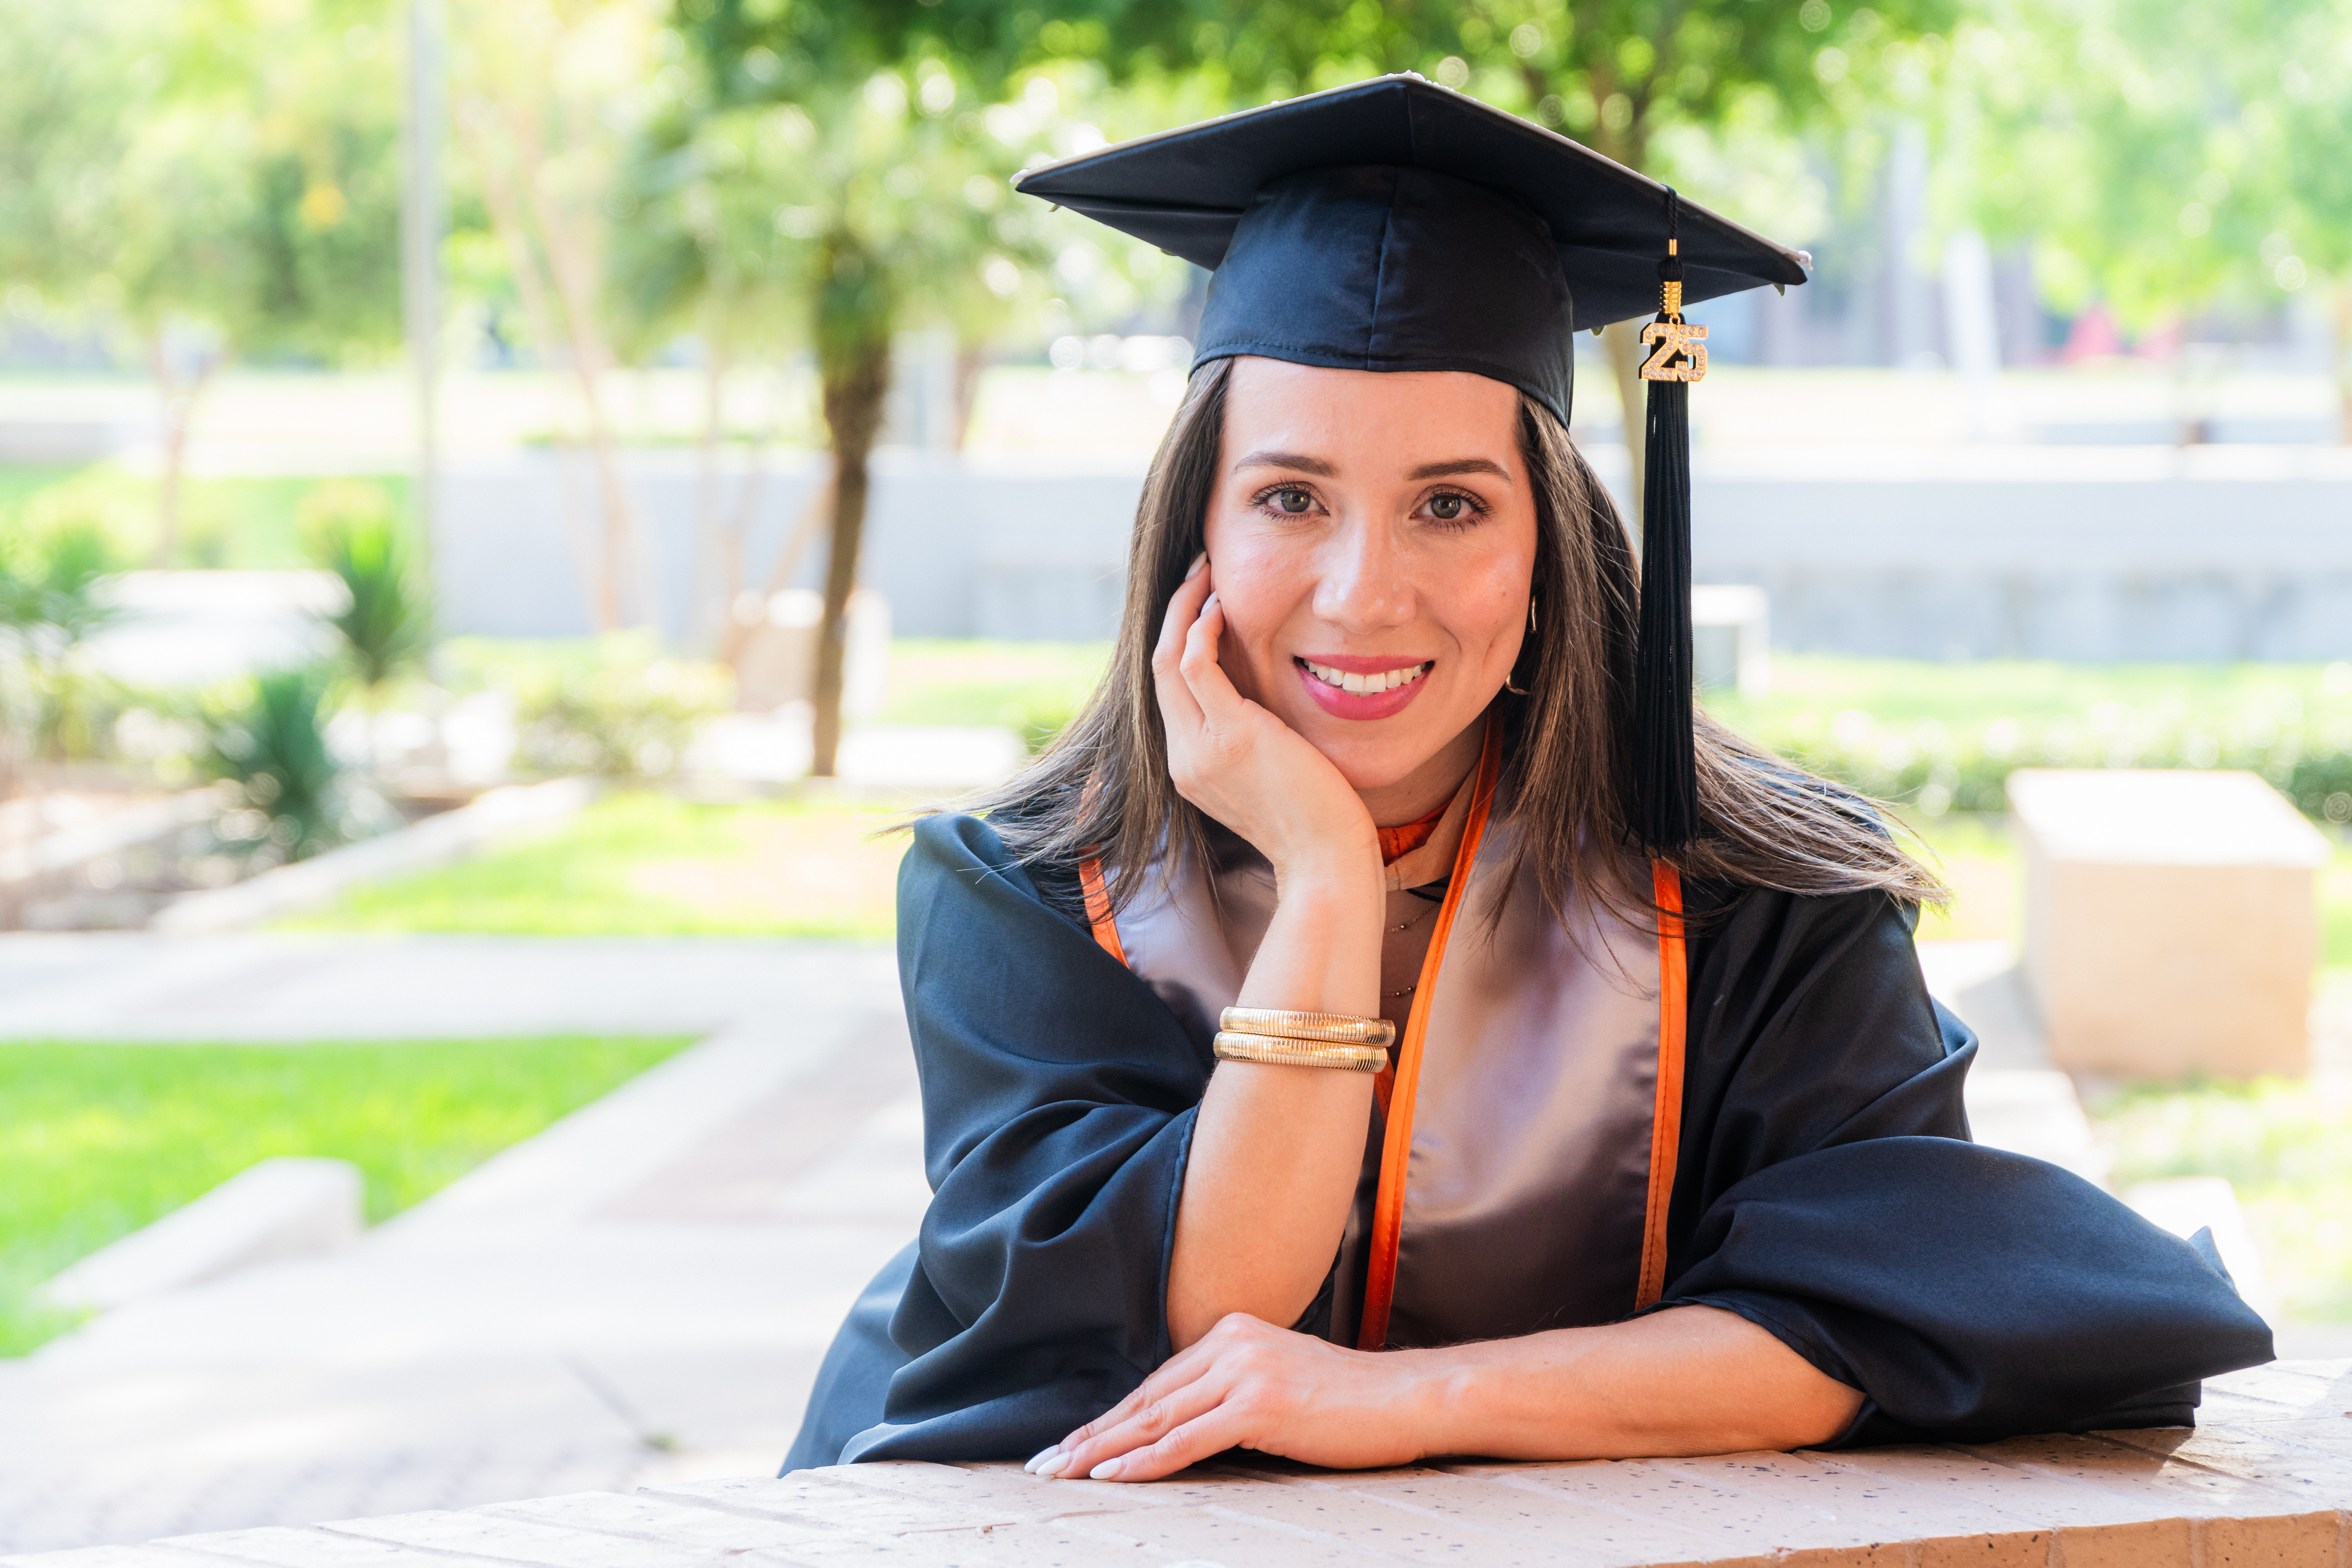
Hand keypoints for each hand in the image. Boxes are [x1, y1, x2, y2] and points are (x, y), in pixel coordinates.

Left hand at [1027, 1313, 1437, 1481]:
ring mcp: (1244, 1372)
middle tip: (1046, 1461)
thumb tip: (1181, 1422)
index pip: (1156, 1383)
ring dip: (1102, 1449)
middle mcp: (1231, 1342)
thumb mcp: (1278, 1380)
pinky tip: (1111, 1474)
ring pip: (1156, 1419)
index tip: (1071, 1441)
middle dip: (1091, 1433)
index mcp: (1232, 1331)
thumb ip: (1229, 1389)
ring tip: (1063, 1471)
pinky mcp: (1259, 1405)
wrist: (1404, 1399)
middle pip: (1145, 1399)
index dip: (1109, 1416)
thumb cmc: (1346, 1402)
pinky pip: (1186, 1440)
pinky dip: (1144, 1460)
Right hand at [1152, 556, 1377, 884]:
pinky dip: (1202, 629)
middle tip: (1199, 571)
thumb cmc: (1316, 821)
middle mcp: (1183, 759)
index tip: (1203, 603)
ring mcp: (1200, 750)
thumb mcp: (1271, 773)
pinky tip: (1222, 605)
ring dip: (1185, 610)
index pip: (1171, 690)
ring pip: (1168, 660)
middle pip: (1158, 668)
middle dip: (1175, 613)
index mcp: (1191, 767)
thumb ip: (1252, 736)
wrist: (1327, 860)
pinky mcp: (1229, 737)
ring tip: (1208, 574)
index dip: (1180, 639)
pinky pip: (1195, 666)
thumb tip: (1261, 695)